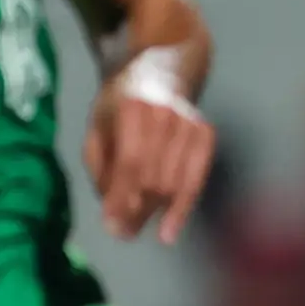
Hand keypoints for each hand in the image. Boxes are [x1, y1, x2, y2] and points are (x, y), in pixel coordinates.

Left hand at [87, 60, 214, 243]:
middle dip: (135, 210)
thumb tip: (115, 216)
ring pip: (172, 184)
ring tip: (135, 227)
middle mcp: (166, 115)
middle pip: (153, 178)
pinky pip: (196, 180)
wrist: (158, 73)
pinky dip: (183, 209)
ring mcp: (190, 124)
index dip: (121, 197)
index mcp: (133, 109)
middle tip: (121, 232)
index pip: (131, 163)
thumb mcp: (98, 129)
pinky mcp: (206, 133)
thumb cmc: (120, 106)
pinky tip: (168, 230)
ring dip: (153, 212)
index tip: (110, 227)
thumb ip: (102, 169)